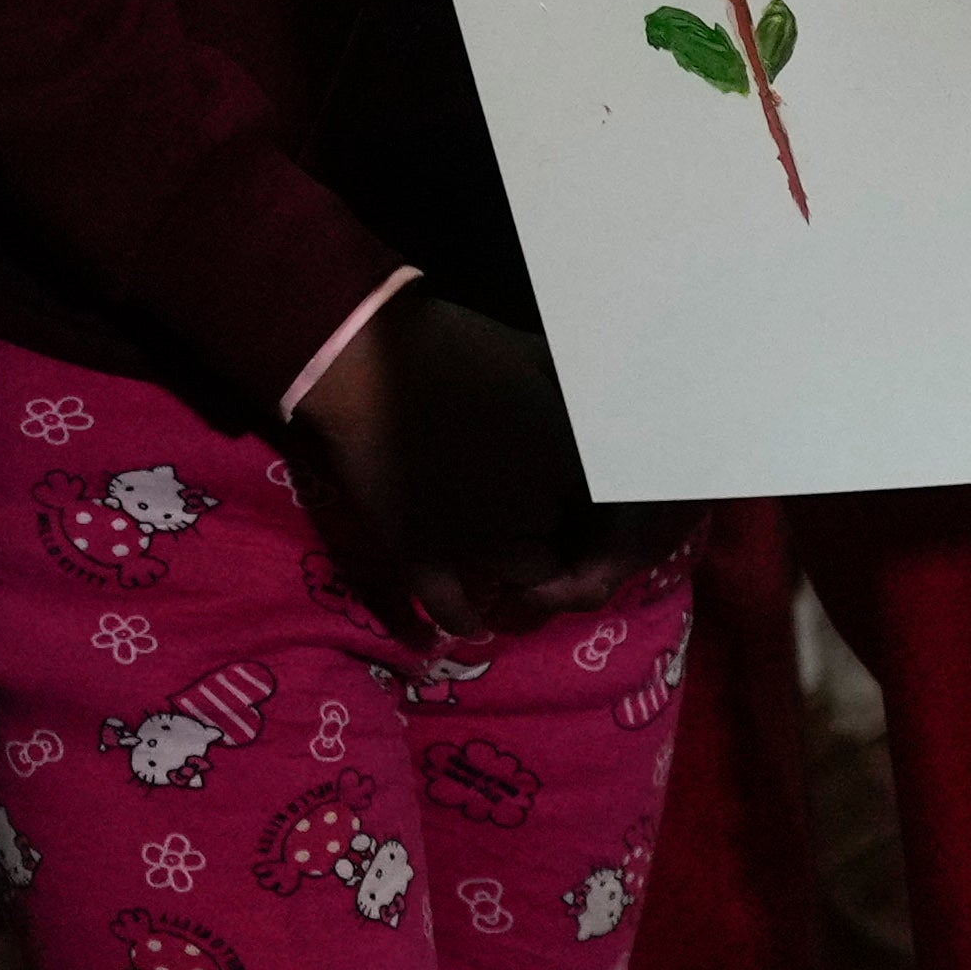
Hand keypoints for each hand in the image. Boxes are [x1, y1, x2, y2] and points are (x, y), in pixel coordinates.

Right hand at [282, 289, 623, 628]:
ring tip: (505, 553)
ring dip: (518, 567)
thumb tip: (611, 404)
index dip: (588, 499)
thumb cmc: (450, 346)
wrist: (360, 361)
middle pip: (563, 535)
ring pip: (524, 577)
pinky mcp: (422, 558)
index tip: (576, 489)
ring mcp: (477, 543)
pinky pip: (455, 609)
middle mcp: (533, 511)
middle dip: (551, 524)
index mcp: (565, 461)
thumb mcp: (531, 352)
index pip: (602, 504)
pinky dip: (466, 619)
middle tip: (528, 504)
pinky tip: (473, 622)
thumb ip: (576, 387)